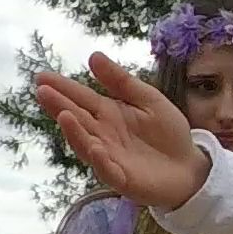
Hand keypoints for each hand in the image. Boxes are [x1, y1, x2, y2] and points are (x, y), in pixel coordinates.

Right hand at [35, 54, 212, 208]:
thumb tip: (93, 55)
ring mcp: (109, 157)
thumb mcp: (148, 99)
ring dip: (75, 132)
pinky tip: (95, 147)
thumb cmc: (167, 132)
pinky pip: (108, 170)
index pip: (80, 98)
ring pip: (86, 145)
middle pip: (77, 119)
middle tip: (43, 91)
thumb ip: (122, 81)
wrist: (190, 165)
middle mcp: (102, 135)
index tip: (42, 76)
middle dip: (59, 106)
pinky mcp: (123, 178)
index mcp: (107, 114)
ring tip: (65, 116)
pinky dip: (101, 160)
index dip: (62, 88)